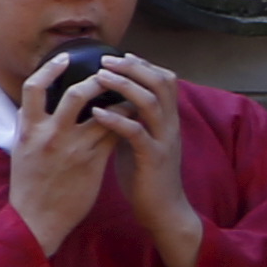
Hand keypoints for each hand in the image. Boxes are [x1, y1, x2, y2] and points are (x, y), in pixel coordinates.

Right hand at [5, 51, 119, 255]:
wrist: (37, 220)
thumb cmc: (28, 185)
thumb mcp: (20, 150)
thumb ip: (28, 125)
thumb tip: (32, 103)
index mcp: (28, 130)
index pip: (34, 87)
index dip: (50, 68)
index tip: (65, 58)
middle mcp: (50, 135)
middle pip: (75, 94)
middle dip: (95, 79)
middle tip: (106, 72)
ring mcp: (74, 148)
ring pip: (105, 112)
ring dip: (120, 99)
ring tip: (128, 92)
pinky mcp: (93, 162)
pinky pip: (115, 133)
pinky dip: (125, 120)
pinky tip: (131, 116)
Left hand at [71, 54, 200, 266]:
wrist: (162, 211)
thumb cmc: (145, 176)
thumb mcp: (139, 142)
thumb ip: (131, 120)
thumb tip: (109, 101)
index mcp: (167, 119)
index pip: (163, 79)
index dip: (143, 64)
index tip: (118, 55)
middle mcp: (170, 125)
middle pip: (161, 82)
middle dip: (134, 67)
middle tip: (105, 59)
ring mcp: (163, 141)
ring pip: (151, 103)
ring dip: (125, 86)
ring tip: (99, 76)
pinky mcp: (153, 159)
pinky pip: (136, 133)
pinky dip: (116, 120)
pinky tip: (96, 112)